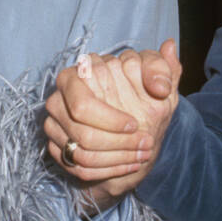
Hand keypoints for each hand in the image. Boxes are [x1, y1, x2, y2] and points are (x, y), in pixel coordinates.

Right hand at [43, 40, 180, 205]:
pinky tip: (128, 166)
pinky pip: (77, 167)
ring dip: (116, 159)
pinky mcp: (55, 147)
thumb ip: (163, 66)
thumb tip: (168, 48)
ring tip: (141, 156)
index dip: (111, 119)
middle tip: (144, 145)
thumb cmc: (141, 100)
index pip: (83, 104)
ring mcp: (54, 124)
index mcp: (78, 73)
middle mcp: (59, 98)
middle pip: (82, 132)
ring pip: (80, 153)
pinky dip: (107, 171)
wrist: (128, 129)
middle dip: (117, 143)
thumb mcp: (158, 84)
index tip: (135, 124)